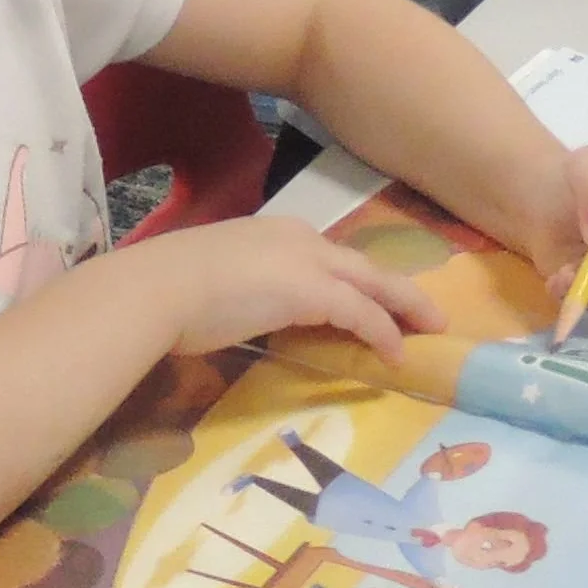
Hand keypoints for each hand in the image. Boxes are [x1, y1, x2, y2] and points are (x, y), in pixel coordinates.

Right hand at [142, 215, 446, 365]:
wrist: (157, 288)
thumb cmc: (168, 290)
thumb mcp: (213, 281)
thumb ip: (240, 288)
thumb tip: (242, 310)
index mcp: (272, 232)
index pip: (328, 256)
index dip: (355, 279)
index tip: (371, 297)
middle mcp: (297, 238)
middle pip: (362, 265)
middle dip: (397, 288)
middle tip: (425, 310)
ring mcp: (307, 262)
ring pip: (373, 283)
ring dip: (404, 307)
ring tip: (430, 329)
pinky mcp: (312, 291)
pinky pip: (362, 313)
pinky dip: (383, 333)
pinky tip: (396, 354)